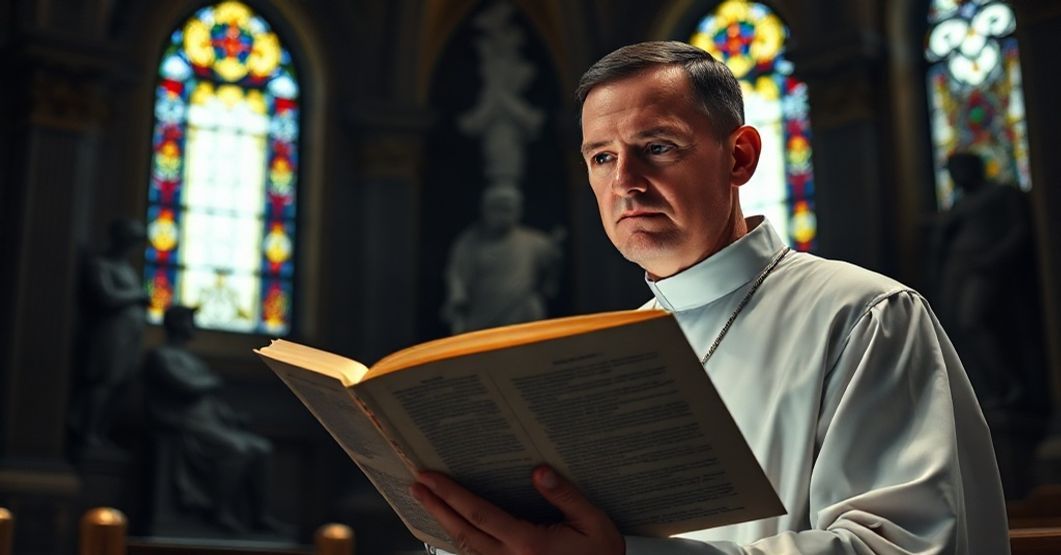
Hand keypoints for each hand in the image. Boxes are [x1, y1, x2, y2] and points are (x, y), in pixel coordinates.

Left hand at [411, 465, 623, 554]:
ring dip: (444, 522)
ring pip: (466, 547)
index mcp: (529, 545)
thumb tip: (539, 471)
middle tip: (417, 484)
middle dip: (437, 506)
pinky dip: (461, 538)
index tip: (430, 478)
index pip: (480, 514)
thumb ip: (566, 496)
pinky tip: (454, 523)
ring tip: (427, 499)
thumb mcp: (594, 523)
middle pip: (463, 531)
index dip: (451, 495)